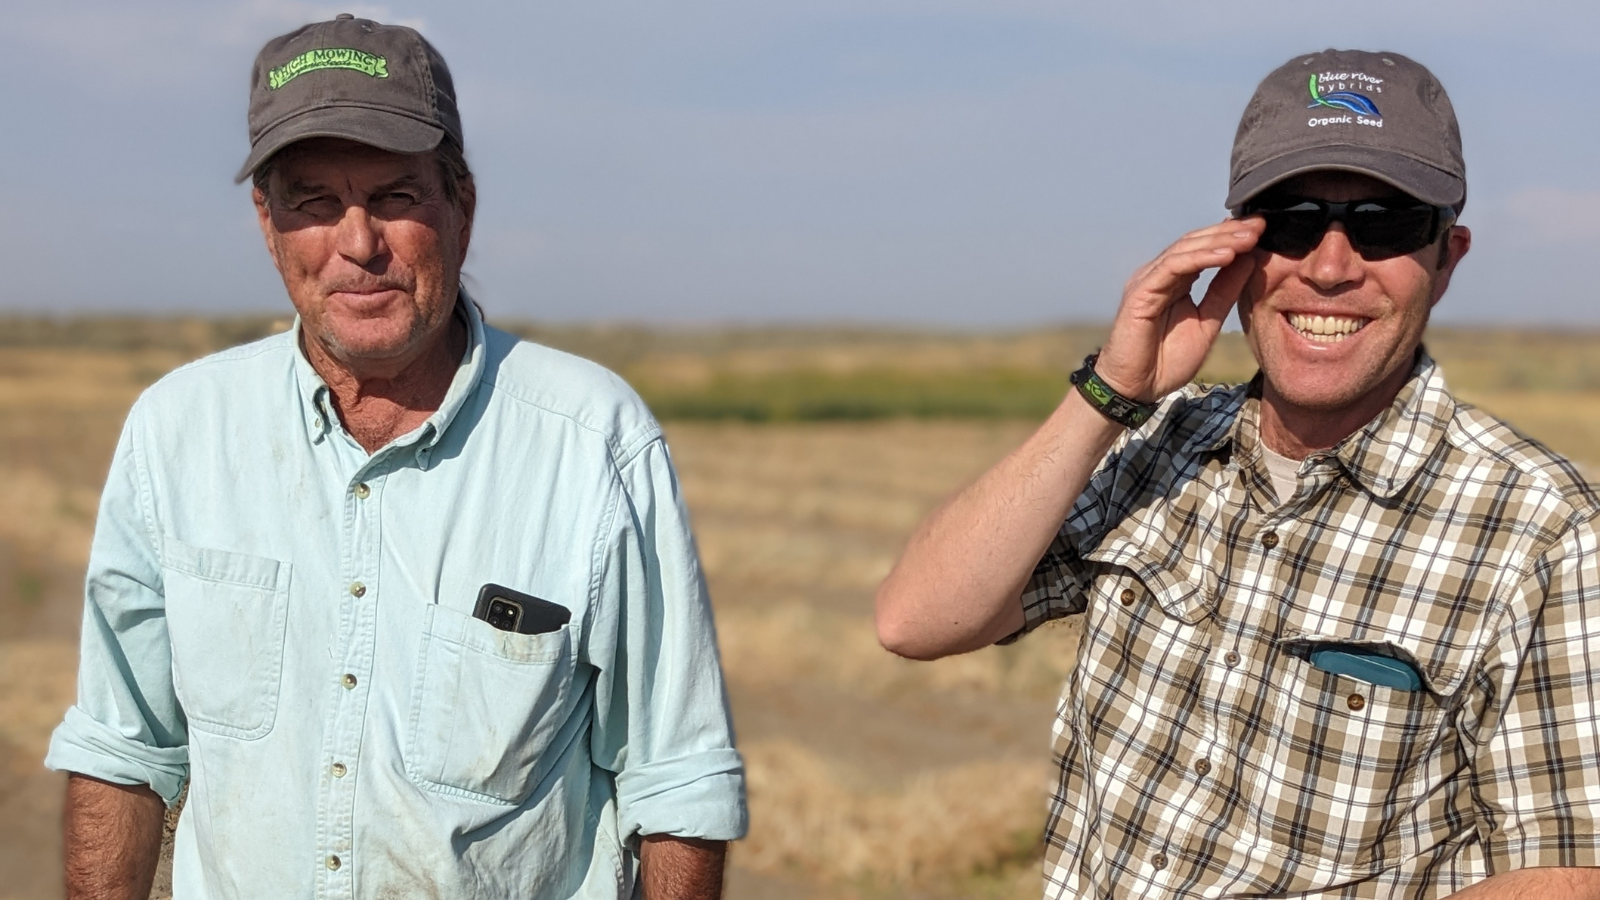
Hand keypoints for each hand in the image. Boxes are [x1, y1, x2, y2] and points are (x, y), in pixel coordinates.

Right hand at [1093, 217, 1262, 401]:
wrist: (1136, 388)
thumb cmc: (1166, 361)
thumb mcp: (1207, 323)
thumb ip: (1223, 293)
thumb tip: (1249, 261)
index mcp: (1174, 281)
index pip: (1204, 249)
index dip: (1232, 237)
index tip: (1264, 230)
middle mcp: (1159, 275)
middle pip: (1195, 242)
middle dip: (1229, 232)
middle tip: (1261, 225)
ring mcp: (1147, 281)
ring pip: (1185, 249)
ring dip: (1219, 241)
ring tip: (1249, 237)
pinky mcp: (1140, 292)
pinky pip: (1172, 267)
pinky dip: (1200, 259)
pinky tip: (1226, 255)